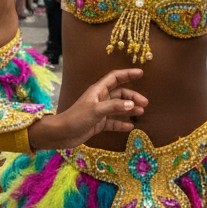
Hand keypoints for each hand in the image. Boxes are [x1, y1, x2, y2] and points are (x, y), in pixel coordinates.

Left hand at [28, 68, 147, 149]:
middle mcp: (100, 99)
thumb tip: (131, 104)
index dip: (128, 74)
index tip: (141, 73)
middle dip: (132, 97)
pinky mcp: (98, 124)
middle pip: (120, 94)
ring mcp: (100, 112)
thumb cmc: (76, 118)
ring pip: (118, 108)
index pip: (115, 77)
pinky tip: (130, 126)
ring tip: (141, 112)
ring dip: (129, 109)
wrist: (62, 134)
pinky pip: (113, 122)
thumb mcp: (96, 110)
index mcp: (98, 90)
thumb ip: (114, 107)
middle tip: (145, 103)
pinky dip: (121, 123)